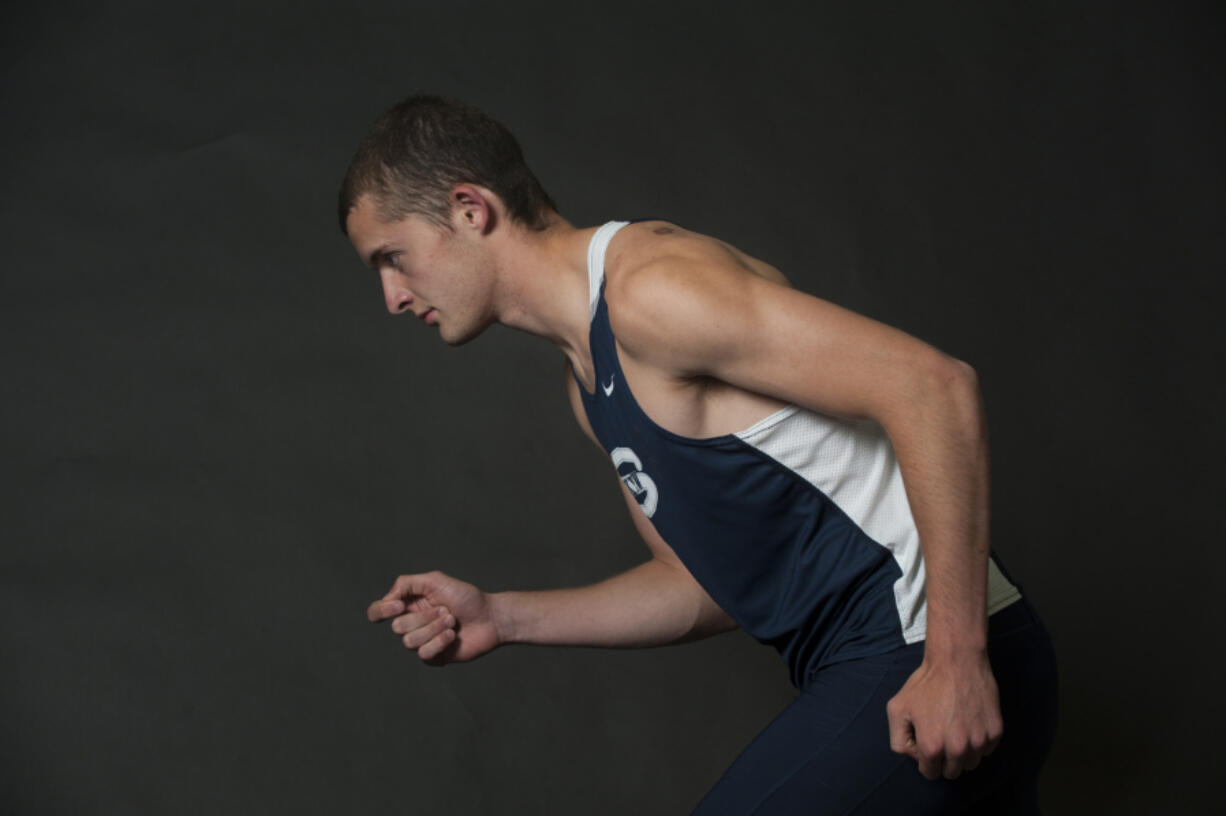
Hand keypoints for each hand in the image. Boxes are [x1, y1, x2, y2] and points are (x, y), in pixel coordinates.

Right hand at [366, 571, 500, 664]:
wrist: (490, 617)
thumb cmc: (466, 597)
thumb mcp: (436, 580)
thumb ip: (407, 583)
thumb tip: (388, 598)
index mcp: (409, 605)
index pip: (378, 612)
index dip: (381, 611)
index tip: (398, 606)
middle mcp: (412, 624)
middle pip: (397, 627)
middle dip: (424, 617)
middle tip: (445, 610)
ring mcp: (422, 642)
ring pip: (409, 641)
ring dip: (434, 628)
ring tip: (452, 621)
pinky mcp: (433, 658)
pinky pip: (423, 654)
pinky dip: (440, 642)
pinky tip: (453, 635)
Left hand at [886, 653, 1002, 779]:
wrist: (957, 661)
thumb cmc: (926, 683)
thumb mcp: (897, 708)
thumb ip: (898, 739)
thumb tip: (914, 756)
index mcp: (932, 747)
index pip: (930, 773)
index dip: (925, 759)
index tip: (926, 741)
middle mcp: (958, 749)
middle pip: (951, 772)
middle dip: (943, 758)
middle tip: (940, 733)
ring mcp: (979, 741)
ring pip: (971, 763)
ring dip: (963, 752)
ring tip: (955, 727)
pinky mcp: (995, 732)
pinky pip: (986, 749)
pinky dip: (978, 741)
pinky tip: (969, 720)